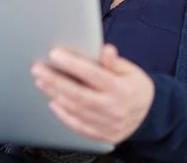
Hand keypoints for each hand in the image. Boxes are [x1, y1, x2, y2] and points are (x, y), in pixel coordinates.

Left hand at [31, 44, 153, 144]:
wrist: (149, 116)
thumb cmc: (135, 88)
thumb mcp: (130, 70)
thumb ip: (114, 62)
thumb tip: (106, 50)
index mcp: (121, 89)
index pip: (94, 75)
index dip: (73, 64)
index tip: (55, 54)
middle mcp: (113, 108)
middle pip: (79, 94)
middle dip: (55, 81)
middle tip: (38, 69)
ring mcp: (107, 124)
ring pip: (75, 110)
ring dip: (55, 95)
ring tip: (41, 81)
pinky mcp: (101, 135)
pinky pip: (78, 126)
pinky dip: (63, 115)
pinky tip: (53, 102)